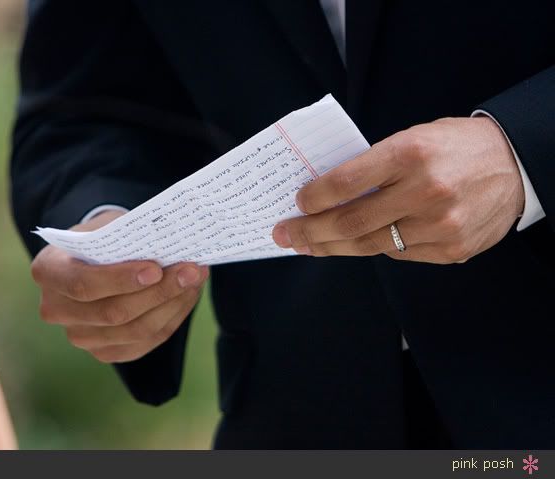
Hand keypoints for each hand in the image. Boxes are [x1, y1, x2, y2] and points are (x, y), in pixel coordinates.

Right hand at [31, 210, 208, 362]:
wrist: (97, 257)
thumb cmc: (106, 236)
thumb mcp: (111, 225)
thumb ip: (133, 238)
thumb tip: (174, 250)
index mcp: (48, 271)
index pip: (82, 284)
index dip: (120, 280)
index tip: (156, 269)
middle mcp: (56, 309)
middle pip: (113, 313)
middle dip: (160, 292)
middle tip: (193, 271)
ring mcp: (79, 336)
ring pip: (134, 331)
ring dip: (172, 305)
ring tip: (196, 280)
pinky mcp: (105, 351)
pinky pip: (145, 343)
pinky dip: (172, 319)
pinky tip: (187, 297)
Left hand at [272, 117, 524, 263]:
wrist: (516, 164)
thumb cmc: (455, 147)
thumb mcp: (413, 138)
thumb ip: (374, 166)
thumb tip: (327, 194)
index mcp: (411, 153)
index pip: (347, 181)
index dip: (314, 196)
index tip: (296, 203)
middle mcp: (425, 192)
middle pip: (351, 222)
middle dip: (309, 231)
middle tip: (284, 235)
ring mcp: (440, 225)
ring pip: (370, 245)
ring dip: (333, 247)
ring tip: (309, 245)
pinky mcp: (451, 249)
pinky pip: (399, 254)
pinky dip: (374, 247)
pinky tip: (356, 243)